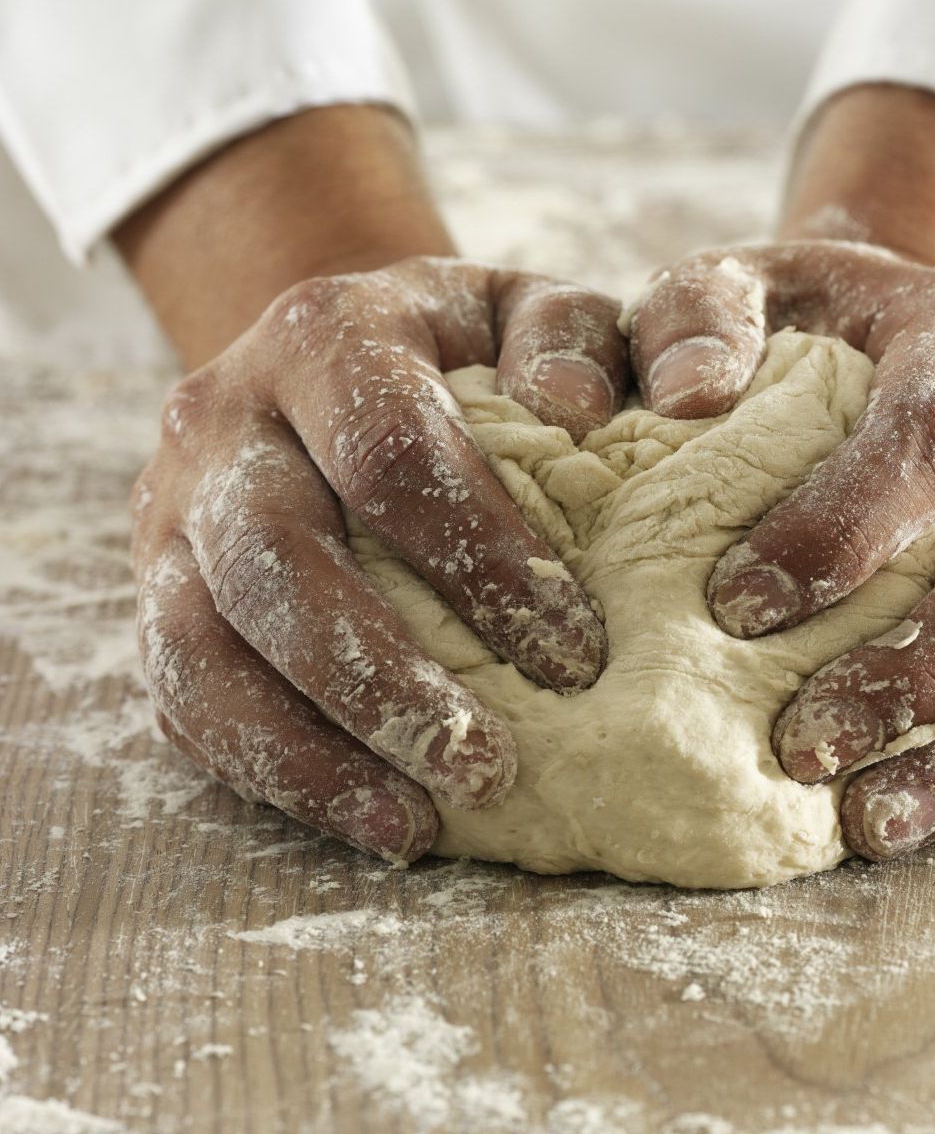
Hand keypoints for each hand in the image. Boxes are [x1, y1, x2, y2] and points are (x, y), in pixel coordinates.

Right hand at [132, 257, 627, 862]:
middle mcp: (224, 417)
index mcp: (324, 336)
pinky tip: (362, 812)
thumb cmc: (462, 347)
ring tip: (416, 825)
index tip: (575, 654)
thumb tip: (579, 406)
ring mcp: (173, 508)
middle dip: (382, 679)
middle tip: (490, 768)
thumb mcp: (528, 310)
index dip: (482, 562)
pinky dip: (267, 767)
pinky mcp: (155, 586)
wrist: (334, 351)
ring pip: (200, 646)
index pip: (390, 455)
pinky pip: (182, 694)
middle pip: (274, 561)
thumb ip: (575, 333)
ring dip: (310, 750)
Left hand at [626, 239, 934, 858]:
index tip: (736, 608)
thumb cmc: (808, 323)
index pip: (934, 432)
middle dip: (924, 666)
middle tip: (802, 744)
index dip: (847, 526)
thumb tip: (684, 396)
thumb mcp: (745, 283)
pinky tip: (892, 814)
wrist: (909, 334)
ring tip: (858, 819)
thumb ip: (699, 314)